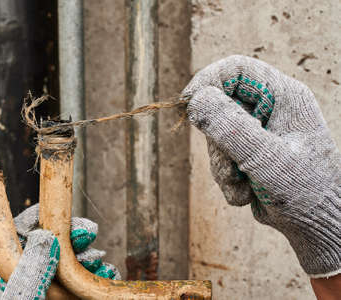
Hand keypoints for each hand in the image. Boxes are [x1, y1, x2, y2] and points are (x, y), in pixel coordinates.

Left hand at [0, 204, 119, 299]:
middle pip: (48, 245)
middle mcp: (22, 278)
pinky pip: (77, 286)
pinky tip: (104, 276)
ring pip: (67, 265)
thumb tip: (44, 237)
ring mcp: (43, 289)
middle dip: (71, 238)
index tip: (61, 214)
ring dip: (87, 259)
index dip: (42, 220)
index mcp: (0, 274)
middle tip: (89, 233)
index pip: (18, 234)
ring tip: (101, 263)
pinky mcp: (60, 299)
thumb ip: (28, 273)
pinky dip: (93, 279)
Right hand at [182, 55, 339, 277]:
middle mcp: (268, 109)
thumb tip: (196, 100)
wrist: (316, 224)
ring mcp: (256, 131)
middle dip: (218, 142)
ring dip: (223, 167)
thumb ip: (232, 129)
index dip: (208, 80)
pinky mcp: (246, 152)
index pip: (237, 70)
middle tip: (230, 166)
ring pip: (215, 137)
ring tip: (245, 185)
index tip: (188, 103)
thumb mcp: (267, 159)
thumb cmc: (306, 189)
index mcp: (282, 96)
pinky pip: (220, 158)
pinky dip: (228, 179)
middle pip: (219, 106)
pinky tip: (248, 192)